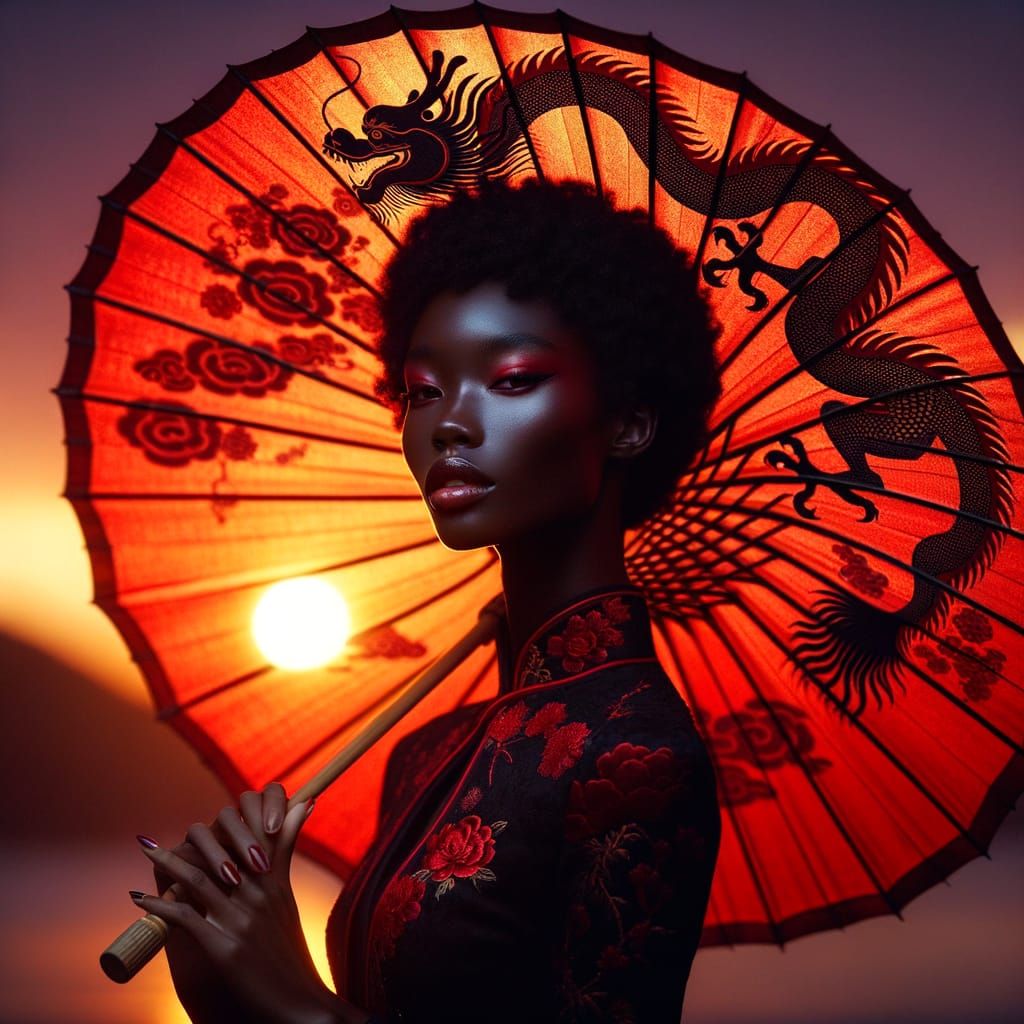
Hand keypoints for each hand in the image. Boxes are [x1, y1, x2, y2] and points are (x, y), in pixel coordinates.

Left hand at [132, 786, 350, 1023]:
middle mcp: (257, 896)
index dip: (215, 830)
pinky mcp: (225, 949)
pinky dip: (160, 906)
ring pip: (198, 880)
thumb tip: (302, 804)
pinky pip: (186, 917)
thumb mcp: (286, 900)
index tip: (190, 829)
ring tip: (145, 855)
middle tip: (151, 844)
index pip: (244, 840)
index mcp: (272, 884)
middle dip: (183, 846)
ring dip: (166, 866)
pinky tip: (141, 901)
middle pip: (217, 854)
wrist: (300, 1007)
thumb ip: (285, 854)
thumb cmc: (289, 956)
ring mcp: (241, 921)